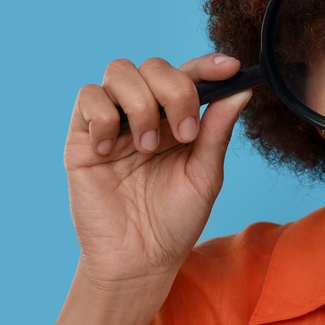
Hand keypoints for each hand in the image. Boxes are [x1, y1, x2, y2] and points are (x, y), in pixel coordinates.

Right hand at [63, 53, 250, 291]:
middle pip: (155, 66)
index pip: (191, 75)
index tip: (231, 68)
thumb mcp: (205, 176)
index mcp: (179, 118)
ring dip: (140, 104)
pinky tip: (111, 151)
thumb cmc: (175, 220)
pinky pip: (87, 98)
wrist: (139, 259)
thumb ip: (217, 132)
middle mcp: (147, 112)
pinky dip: (103, 117)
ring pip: (120, 72)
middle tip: (184, 134)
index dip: (208, 65)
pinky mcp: (82, 136)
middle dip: (175, 91)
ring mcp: (113, 122)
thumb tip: (242, 90)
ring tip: (147, 147)